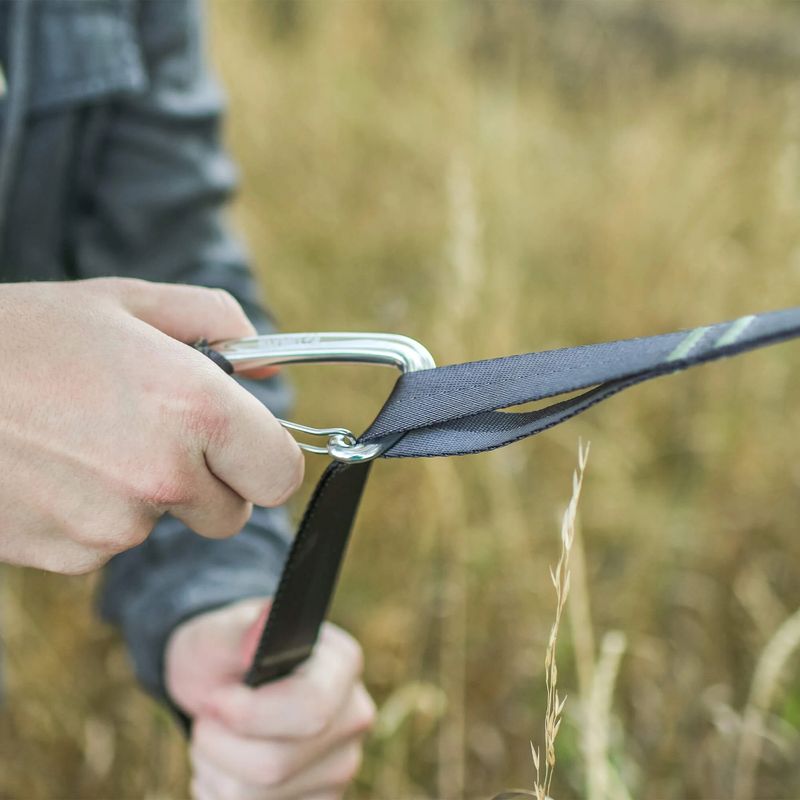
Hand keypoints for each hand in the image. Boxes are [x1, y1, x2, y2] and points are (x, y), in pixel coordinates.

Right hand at [0, 278, 302, 573]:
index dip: (266, 460)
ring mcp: (114, 525)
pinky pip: (110, 541)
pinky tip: (55, 468)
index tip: (244, 446)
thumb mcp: (125, 301)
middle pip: (233, 512)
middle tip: (158, 433)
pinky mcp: (69, 556)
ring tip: (87, 437)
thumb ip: (217, 324)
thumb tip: (268, 368)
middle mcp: (164, 476)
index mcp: (194, 408)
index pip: (281, 474)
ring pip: (166, 525)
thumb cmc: (21, 335)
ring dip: (145, 493)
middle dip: (211, 482)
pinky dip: (95, 513)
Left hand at [166, 599, 375, 799]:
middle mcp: (354, 716)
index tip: (215, 699)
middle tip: (207, 715)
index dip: (251, 715)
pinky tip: (226, 767)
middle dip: (219, 746)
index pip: (311, 708)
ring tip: (214, 739)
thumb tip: (259, 632)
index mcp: (342, 663)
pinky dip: (222, 796)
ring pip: (260, 798)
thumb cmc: (224, 652)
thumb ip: (237, 632)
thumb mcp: (218, 633)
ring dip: (215, 772)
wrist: (223, 686)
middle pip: (277, 765)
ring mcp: (341, 765)